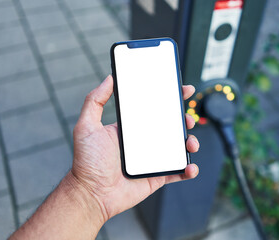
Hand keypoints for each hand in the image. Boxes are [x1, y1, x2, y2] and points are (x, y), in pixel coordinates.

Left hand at [70, 75, 199, 222]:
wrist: (91, 194)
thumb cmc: (87, 162)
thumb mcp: (87, 126)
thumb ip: (95, 101)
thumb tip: (108, 78)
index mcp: (131, 129)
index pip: (154, 110)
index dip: (169, 100)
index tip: (182, 90)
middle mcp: (143, 142)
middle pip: (171, 127)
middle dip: (184, 121)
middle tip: (188, 119)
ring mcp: (152, 160)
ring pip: (177, 148)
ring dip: (190, 143)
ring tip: (191, 143)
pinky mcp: (156, 177)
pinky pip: (177, 172)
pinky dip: (187, 169)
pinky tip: (190, 166)